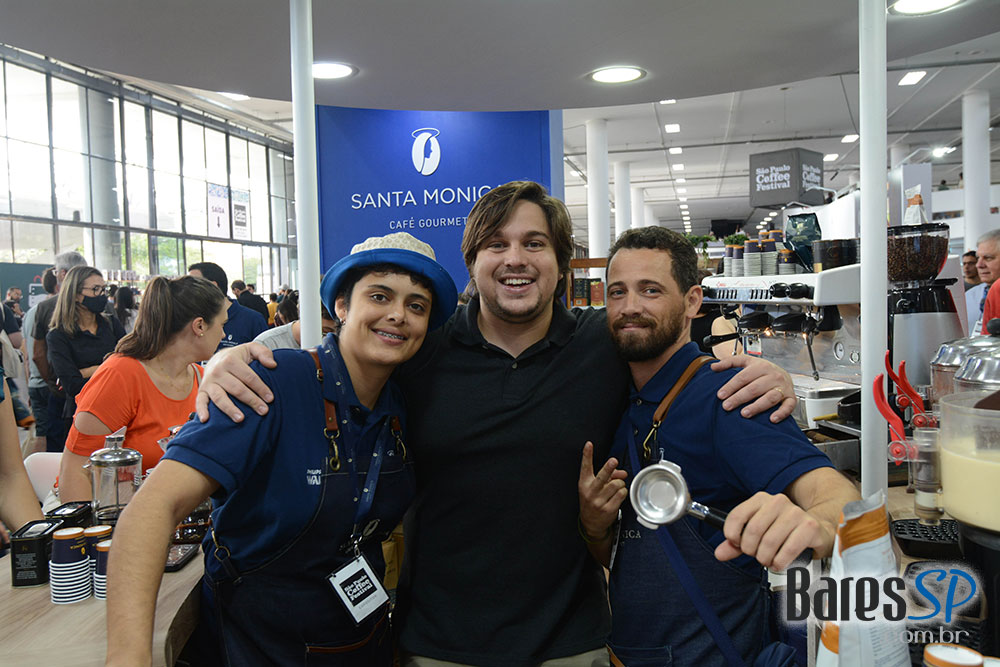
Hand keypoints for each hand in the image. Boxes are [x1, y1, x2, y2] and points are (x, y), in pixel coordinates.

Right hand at [195, 343, 276, 422]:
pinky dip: (201, 410)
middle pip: (237, 389)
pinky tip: (206, 419)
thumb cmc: (237, 357)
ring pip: (220, 397)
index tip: (270, 398)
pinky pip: (200, 401)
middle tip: (263, 411)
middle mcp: (218, 371)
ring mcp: (209, 382)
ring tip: (241, 419)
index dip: (261, 388)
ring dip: (230, 409)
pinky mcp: (202, 391)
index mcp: (230, 360)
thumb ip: (264, 353)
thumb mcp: (251, 349)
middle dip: (252, 401)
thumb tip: (272, 365)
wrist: (216, 358)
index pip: (249, 377)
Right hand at [578, 441, 627, 539]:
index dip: (587, 455)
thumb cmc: (592, 501)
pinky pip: (621, 494)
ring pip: (616, 484)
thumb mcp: (594, 488)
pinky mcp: (608, 508)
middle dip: (608, 468)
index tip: (589, 445)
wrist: (591, 523)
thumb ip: (608, 476)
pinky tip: (619, 495)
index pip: (585, 467)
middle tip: (613, 461)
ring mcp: (599, 501)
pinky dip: (623, 492)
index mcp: (584, 484)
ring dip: (620, 484)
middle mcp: (590, 492)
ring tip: (616, 487)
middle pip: (602, 476)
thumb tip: (622, 472)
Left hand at [711, 356, 795, 421]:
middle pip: (754, 388)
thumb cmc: (763, 369)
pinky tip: (772, 419)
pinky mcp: (791, 397)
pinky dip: (782, 413)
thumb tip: (713, 367)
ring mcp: (783, 387)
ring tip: (744, 413)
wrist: (784, 373)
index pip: (743, 377)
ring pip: (770, 397)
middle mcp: (772, 376)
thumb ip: (729, 362)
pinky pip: (788, 406)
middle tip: (727, 406)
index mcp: (760, 366)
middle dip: (739, 398)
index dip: (731, 386)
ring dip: (757, 406)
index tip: (721, 395)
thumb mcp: (746, 361)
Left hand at [714, 491, 828, 570]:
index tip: (738, 544)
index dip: (733, 535)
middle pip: (753, 531)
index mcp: (761, 499)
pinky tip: (780, 563)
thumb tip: (719, 553)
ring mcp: (795, 513)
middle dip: (751, 550)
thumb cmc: (784, 533)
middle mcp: (778, 502)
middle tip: (757, 555)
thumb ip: (736, 543)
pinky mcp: (810, 527)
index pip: (737, 516)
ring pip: (769, 542)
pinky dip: (780, 562)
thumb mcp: (757, 535)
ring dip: (766, 558)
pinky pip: (787, 550)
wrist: (818, 531)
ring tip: (769, 560)